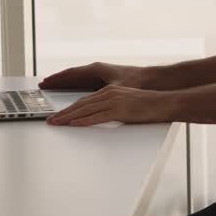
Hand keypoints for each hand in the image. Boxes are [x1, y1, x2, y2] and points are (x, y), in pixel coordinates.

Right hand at [38, 62, 147, 90]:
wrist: (149, 79)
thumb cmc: (135, 81)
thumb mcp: (115, 89)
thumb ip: (99, 96)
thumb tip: (86, 104)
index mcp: (96, 69)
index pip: (71, 74)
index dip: (58, 79)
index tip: (46, 82)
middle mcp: (96, 70)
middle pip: (71, 76)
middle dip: (57, 81)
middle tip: (43, 85)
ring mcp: (98, 75)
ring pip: (76, 79)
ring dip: (64, 83)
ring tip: (50, 87)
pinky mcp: (102, 81)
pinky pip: (83, 83)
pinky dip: (73, 86)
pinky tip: (68, 91)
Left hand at [47, 85, 177, 126]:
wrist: (164, 102)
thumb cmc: (149, 106)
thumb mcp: (127, 105)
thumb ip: (112, 110)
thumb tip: (100, 119)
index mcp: (110, 91)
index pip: (84, 101)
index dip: (69, 109)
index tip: (58, 115)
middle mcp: (109, 93)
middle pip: (80, 104)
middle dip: (63, 113)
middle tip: (50, 120)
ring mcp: (113, 101)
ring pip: (85, 110)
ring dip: (68, 117)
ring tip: (56, 123)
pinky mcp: (119, 110)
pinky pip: (96, 117)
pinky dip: (83, 121)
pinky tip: (74, 124)